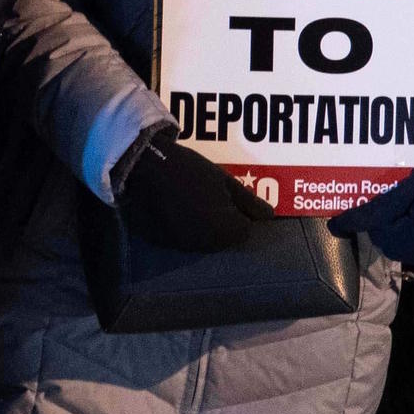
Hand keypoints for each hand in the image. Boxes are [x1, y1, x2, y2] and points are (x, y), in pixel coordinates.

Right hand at [115, 126, 273, 253]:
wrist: (144, 166)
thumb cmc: (190, 170)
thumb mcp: (225, 180)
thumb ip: (250, 202)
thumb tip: (269, 217)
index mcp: (226, 230)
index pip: (244, 231)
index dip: (239, 214)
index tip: (228, 198)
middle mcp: (206, 246)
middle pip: (223, 239)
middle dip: (222, 223)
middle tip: (209, 198)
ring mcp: (181, 247)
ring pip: (201, 241)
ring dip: (202, 228)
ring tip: (190, 203)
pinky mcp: (161, 244)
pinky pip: (179, 240)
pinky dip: (180, 229)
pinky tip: (172, 210)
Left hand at [329, 155, 413, 267]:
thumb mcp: (408, 189)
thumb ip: (373, 211)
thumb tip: (335, 228)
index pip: (381, 237)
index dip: (380, 219)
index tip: (389, 202)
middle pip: (394, 248)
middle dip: (391, 227)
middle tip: (404, 204)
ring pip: (410, 252)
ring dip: (406, 234)